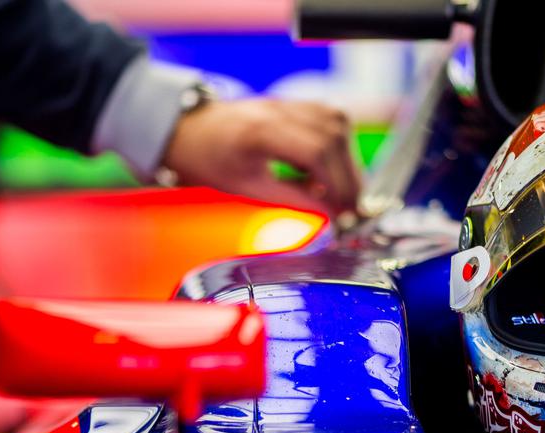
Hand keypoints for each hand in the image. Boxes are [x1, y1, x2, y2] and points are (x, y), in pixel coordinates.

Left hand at [161, 98, 360, 216]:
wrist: (193, 131)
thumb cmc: (211, 159)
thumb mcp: (247, 188)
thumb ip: (292, 201)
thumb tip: (330, 218)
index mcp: (262, 129)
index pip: (316, 153)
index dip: (337, 185)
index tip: (344, 212)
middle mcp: (281, 109)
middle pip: (334, 138)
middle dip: (349, 178)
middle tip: (352, 208)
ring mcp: (291, 102)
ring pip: (340, 126)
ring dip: (347, 163)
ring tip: (341, 192)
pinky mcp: (298, 104)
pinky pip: (334, 121)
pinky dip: (339, 148)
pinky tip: (329, 171)